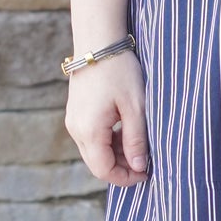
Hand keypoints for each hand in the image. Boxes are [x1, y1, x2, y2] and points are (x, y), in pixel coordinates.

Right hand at [64, 49, 149, 186]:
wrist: (99, 42)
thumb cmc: (120, 71)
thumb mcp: (136, 107)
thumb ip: (136, 140)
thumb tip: (138, 167)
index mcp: (90, 130)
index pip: (104, 170)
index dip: (126, 178)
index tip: (147, 173)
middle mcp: (76, 129)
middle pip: (97, 164)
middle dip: (122, 167)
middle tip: (146, 160)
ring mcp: (73, 121)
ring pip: (94, 151)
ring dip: (116, 153)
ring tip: (138, 141)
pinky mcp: (76, 113)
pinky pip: (91, 137)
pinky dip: (108, 141)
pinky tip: (125, 129)